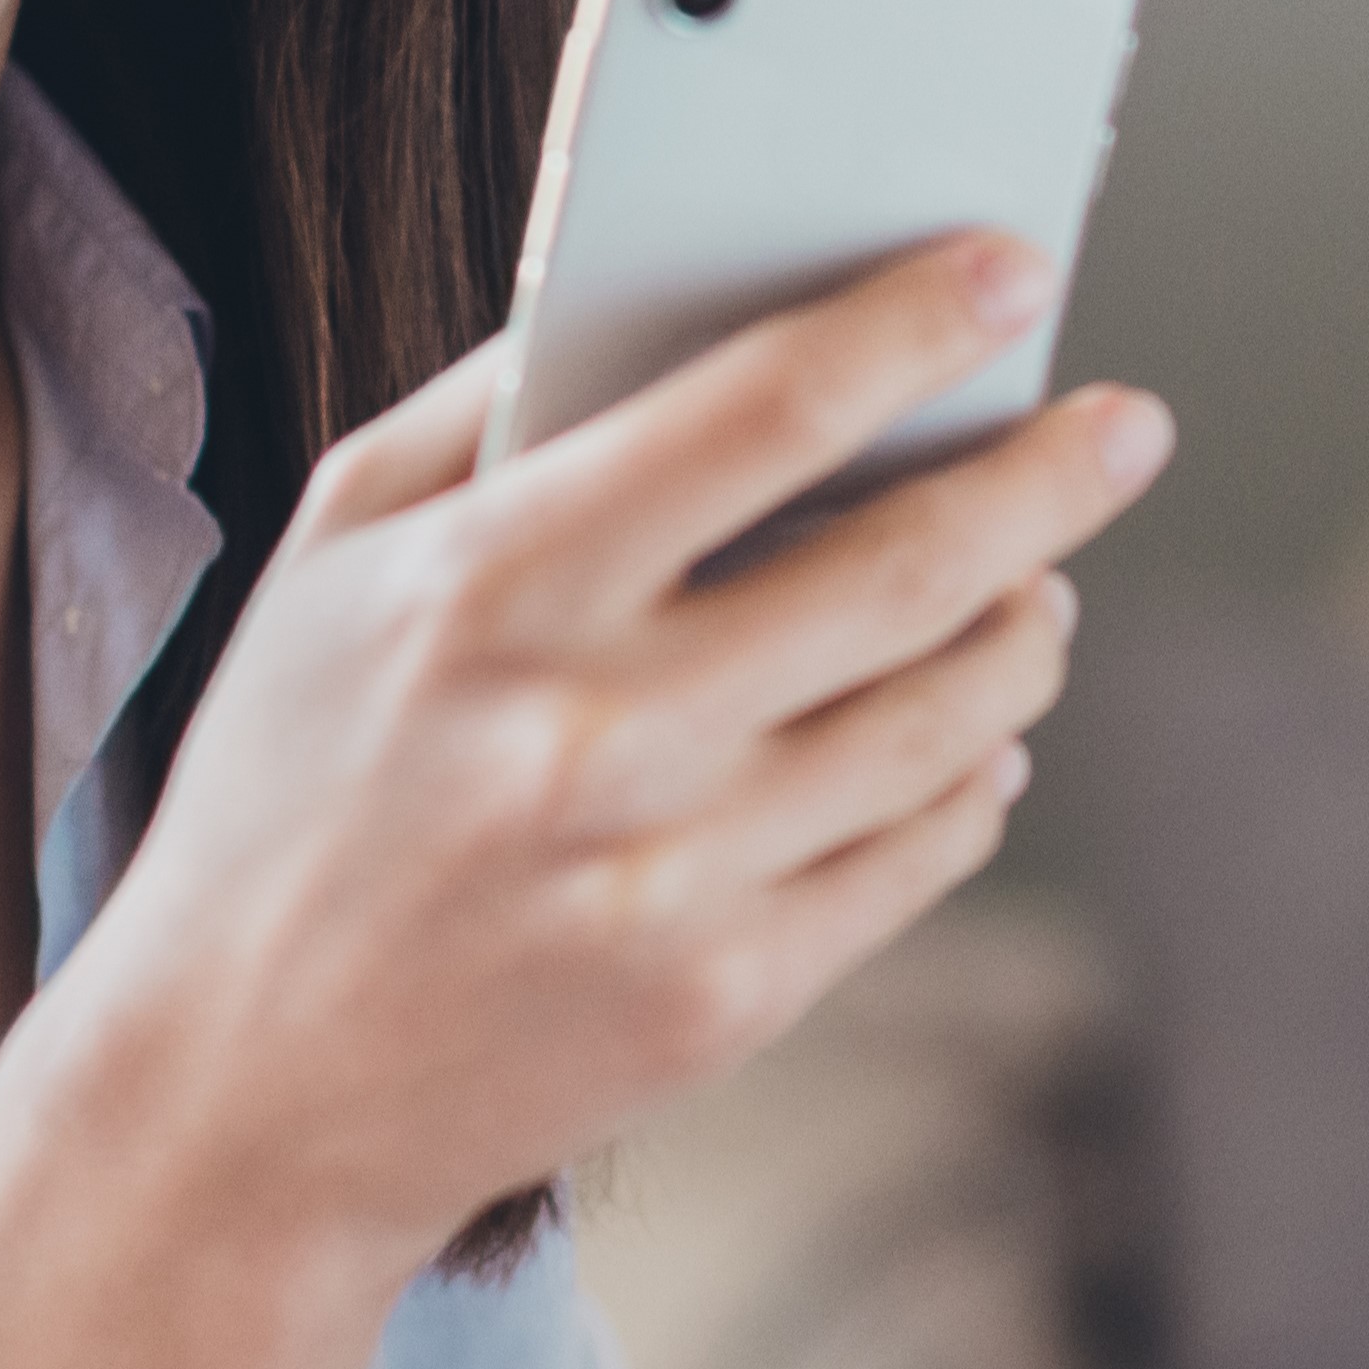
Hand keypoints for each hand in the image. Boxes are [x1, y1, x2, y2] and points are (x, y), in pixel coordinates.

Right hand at [31, 234, 1168, 1282]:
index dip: (910, 329)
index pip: (758, 414)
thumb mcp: (332, 561)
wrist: (238, 1096)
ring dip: (1027, 631)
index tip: (1012, 272)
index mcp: (490, 590)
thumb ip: (490, 413)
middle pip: (903, 569)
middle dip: (1048, 480)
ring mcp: (670, 877)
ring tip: (1044, 586)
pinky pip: (919, 856)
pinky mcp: (724, 999)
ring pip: (943, 719)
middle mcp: (593, 732)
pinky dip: (978, 779)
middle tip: (1129, 426)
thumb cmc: (287, 790)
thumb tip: (662, 284)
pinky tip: (982, 736)